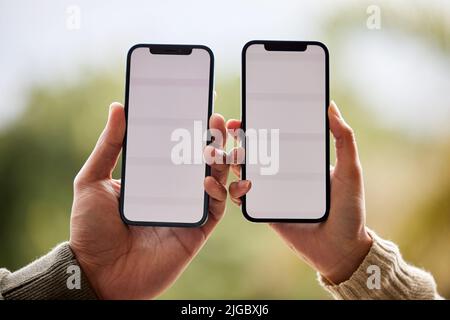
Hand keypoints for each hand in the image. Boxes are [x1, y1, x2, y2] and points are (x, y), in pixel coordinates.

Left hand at [70, 102, 230, 298]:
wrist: (99, 273)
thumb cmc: (91, 229)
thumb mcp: (92, 180)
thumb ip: (108, 145)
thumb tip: (117, 107)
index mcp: (153, 179)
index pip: (176, 150)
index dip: (189, 130)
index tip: (197, 106)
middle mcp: (173, 192)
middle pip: (200, 162)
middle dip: (213, 140)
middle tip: (215, 120)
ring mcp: (187, 211)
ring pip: (215, 180)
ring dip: (222, 161)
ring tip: (219, 142)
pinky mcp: (196, 230)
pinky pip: (215, 208)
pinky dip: (217, 192)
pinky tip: (208, 178)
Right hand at [228, 101, 371, 283]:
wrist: (340, 250)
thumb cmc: (349, 210)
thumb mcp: (349, 171)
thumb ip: (343, 139)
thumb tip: (331, 106)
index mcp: (300, 160)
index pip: (275, 137)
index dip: (258, 125)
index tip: (246, 114)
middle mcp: (283, 173)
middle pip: (256, 151)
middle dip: (239, 139)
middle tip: (230, 130)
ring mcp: (272, 192)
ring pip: (245, 172)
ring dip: (233, 162)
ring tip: (232, 157)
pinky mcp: (265, 210)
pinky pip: (244, 198)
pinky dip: (237, 190)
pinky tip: (242, 185)